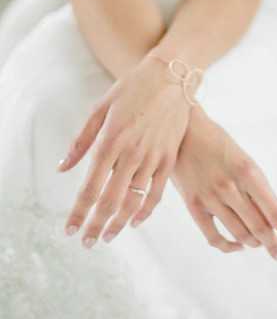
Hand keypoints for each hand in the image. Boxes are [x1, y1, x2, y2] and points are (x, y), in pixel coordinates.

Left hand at [58, 54, 191, 247]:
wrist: (171, 76)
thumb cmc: (132, 89)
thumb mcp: (100, 109)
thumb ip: (81, 141)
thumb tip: (63, 168)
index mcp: (110, 141)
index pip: (90, 188)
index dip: (79, 212)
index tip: (70, 229)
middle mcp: (131, 153)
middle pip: (111, 200)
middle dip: (96, 225)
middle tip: (87, 242)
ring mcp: (153, 157)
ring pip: (134, 201)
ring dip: (119, 223)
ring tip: (107, 236)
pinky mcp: (169, 157)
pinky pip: (157, 192)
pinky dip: (146, 210)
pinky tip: (135, 221)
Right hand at [167, 104, 276, 262]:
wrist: (184, 131)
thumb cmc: (219, 144)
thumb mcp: (244, 160)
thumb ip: (257, 188)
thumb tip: (273, 220)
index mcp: (250, 172)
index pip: (276, 212)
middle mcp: (231, 187)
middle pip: (260, 228)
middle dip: (274, 245)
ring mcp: (211, 198)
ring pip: (240, 235)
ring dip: (254, 244)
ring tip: (260, 244)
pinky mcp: (194, 205)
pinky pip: (214, 237)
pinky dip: (229, 246)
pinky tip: (238, 245)